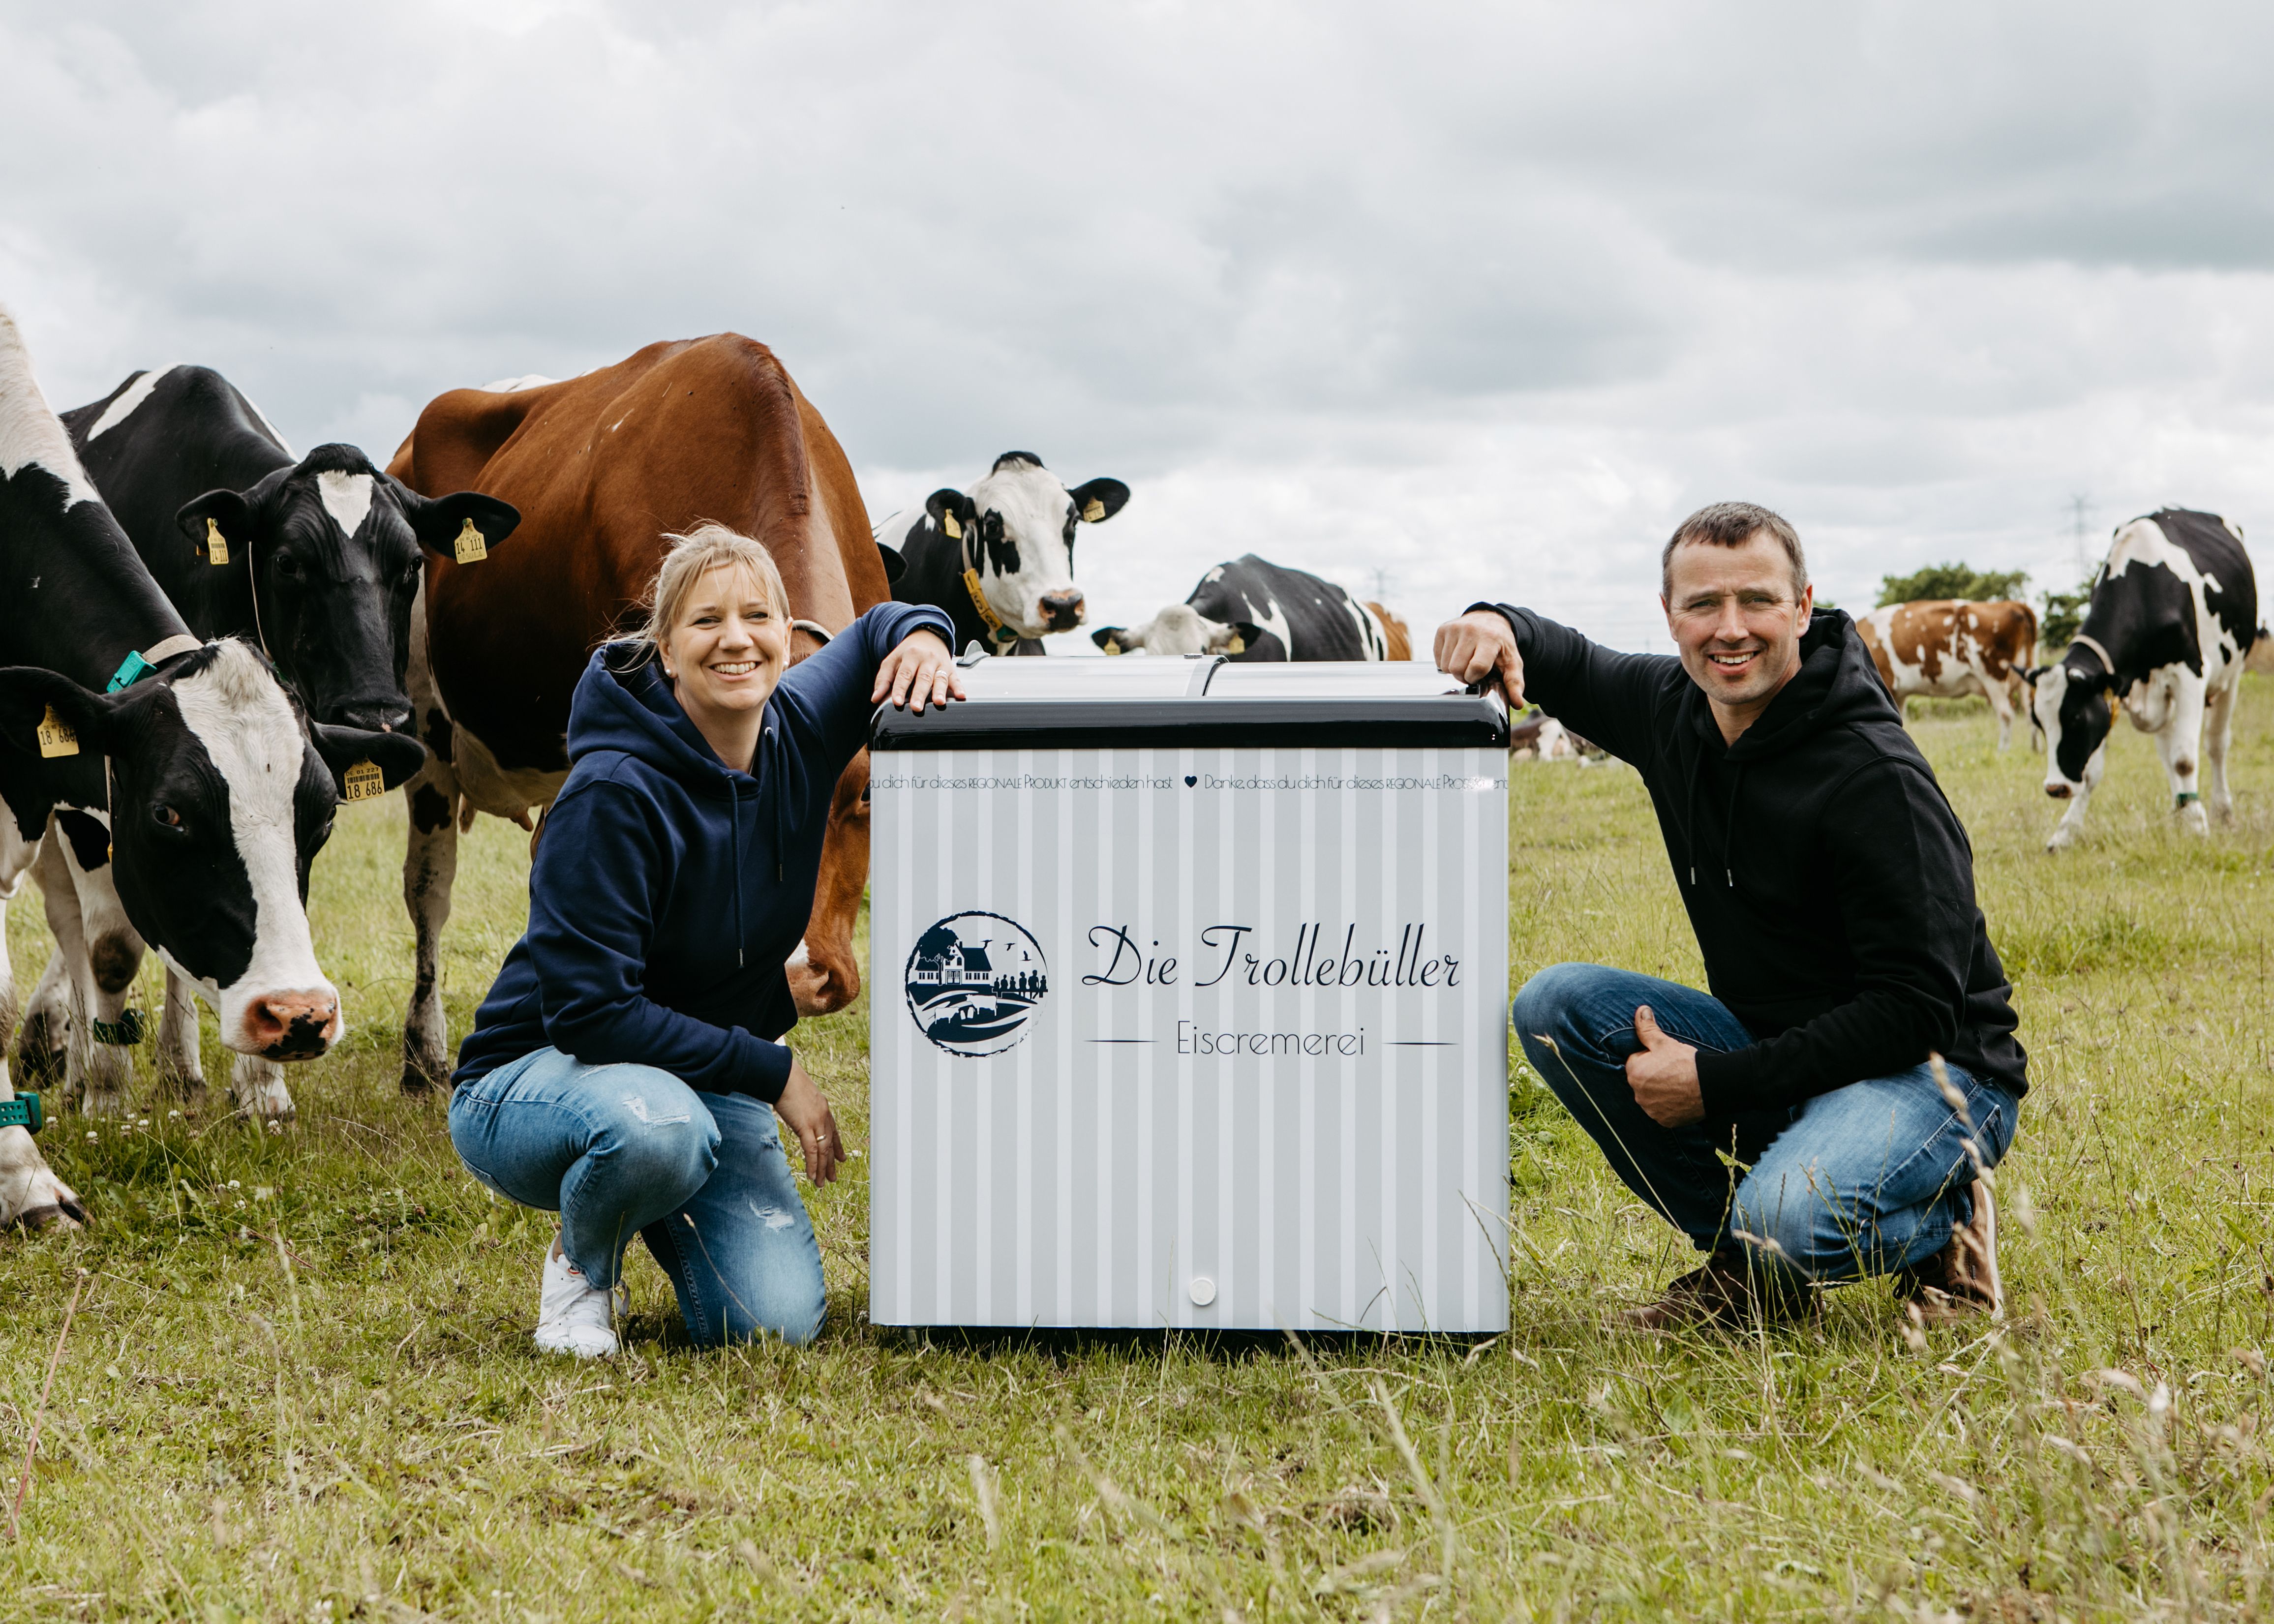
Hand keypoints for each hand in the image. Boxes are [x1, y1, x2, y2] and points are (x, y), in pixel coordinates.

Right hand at [773, 1058, 849, 1183]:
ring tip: (823, 1183)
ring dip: (822, 1169)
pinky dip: (813, 1165)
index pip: (833, 1131)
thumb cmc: (786, 1082)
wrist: (781, 1075)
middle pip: (830, 1144)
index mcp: (823, 1108)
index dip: (837, 1147)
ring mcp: (816, 1121)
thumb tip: (797, 1111)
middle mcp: (823, 1116)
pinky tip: (813, 1176)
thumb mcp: (799, 1096)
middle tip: (833, 1177)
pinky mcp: (805, 1126)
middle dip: (831, 1163)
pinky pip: (812, 1150)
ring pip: (823, 1151)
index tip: (842, 1158)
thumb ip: (802, 1107)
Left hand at [872, 628, 963, 713]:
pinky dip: (959, 687)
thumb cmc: (908, 654)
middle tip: (916, 707)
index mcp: (910, 656)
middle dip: (919, 693)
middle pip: (923, 678)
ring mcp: (940, 663)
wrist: (927, 636)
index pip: (904, 674)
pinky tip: (961, 696)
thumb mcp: (892, 661)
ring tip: (939, 702)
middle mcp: (926, 659)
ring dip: (940, 691)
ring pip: (940, 678)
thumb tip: (875, 698)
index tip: (896, 702)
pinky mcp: (951, 669)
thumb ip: (883, 679)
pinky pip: (956, 678)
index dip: (899, 688)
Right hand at [1432, 610, 1525, 708]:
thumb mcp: (1512, 662)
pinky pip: (1437, 658)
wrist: (1490, 620)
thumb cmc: (1501, 645)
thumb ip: (1515, 683)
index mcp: (1490, 638)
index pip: (1476, 667)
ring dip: (1454, 669)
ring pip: (1445, 666)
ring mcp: (1454, 628)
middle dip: (1464, 675)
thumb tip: (1517, 704)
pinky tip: (1457, 655)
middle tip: (1472, 670)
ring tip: (1466, 661)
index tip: (1481, 674)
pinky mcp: (1442, 629)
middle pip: (1457, 669)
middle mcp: (1470, 630)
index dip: (1476, 677)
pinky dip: (1446, 661)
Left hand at [1625, 1005, 1703, 1127]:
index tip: (1665, 1059)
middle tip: (1673, 1071)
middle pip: (1643, 1080)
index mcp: (1634, 1073)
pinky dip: (1669, 1105)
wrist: (1710, 1086)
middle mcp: (1638, 1095)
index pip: (1636, 1062)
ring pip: (1652, 1096)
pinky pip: (1662, 1111)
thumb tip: (1640, 1010)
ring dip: (1660, 1091)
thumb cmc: (1686, 1062)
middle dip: (1653, 1075)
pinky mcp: (1664, 1121)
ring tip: (1678, 1084)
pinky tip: (1681, 1097)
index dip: (1651, 1058)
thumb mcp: (1664, 1041)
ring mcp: (1651, 1110)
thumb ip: (1647, 1028)